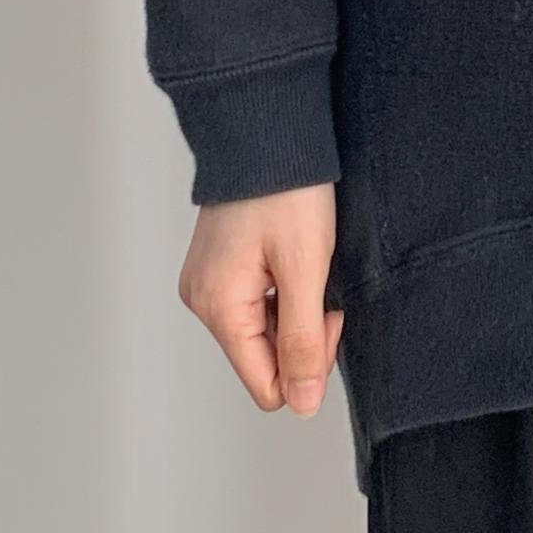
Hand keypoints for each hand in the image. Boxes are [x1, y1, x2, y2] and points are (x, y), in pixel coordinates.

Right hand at [177, 183, 343, 416]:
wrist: (269, 128)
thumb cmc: (287, 188)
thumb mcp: (306, 267)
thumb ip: (304, 341)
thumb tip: (302, 403)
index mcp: (219, 308)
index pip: (267, 385)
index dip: (309, 361)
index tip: (328, 312)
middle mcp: (204, 300)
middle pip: (264, 358)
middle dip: (303, 330)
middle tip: (322, 280)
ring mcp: (209, 280)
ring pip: (263, 329)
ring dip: (295, 307)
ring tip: (307, 259)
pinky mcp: (220, 264)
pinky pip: (256, 301)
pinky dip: (283, 288)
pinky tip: (293, 253)